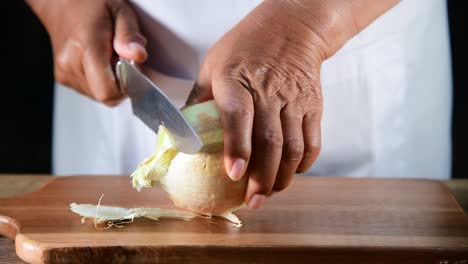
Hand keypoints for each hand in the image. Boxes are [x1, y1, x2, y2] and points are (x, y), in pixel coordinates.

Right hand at [27, 0, 146, 105]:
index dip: (125, 87)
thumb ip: (129, 36)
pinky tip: (98, 62)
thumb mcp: (119, 11)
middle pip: (105, 96)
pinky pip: (89, 90)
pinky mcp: (63, 77)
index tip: (131, 72)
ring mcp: (64, 73)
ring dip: (109, 82)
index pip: (107, 92)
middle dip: (119, 84)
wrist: (60, 1)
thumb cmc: (89, 4)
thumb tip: (138, 56)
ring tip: (108, 58)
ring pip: (97, 95)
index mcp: (85, 49)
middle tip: (120, 60)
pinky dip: (99, 80)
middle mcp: (70, 64)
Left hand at [186, 0, 398, 207]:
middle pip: (270, 141)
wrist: (291, 29)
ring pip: (294, 147)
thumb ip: (199, 99)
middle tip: (252, 201)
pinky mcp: (313, 106)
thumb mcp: (213, 64)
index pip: (238, 115)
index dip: (236, 147)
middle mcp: (268, 91)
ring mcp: (295, 100)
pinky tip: (292, 174)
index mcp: (236, 79)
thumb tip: (182, 133)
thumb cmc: (245, 47)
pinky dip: (304, 164)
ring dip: (283, 177)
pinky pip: (313, 142)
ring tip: (270, 193)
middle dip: (262, 177)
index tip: (233, 174)